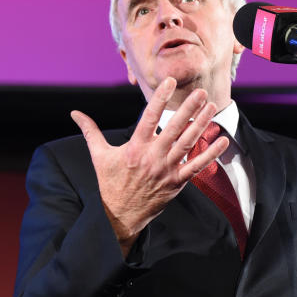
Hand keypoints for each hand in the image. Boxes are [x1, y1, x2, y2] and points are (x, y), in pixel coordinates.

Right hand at [71, 77, 229, 253]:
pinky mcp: (176, 183)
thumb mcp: (99, 156)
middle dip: (188, 109)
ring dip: (201, 124)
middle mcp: (152, 157)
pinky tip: (222, 140)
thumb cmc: (109, 183)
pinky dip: (210, 154)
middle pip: (174, 128)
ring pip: (188, 143)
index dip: (159, 98)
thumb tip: (75, 114)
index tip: (169, 81)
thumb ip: (90, 131)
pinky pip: (196, 166)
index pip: (149, 117)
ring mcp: (166, 170)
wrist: (119, 215)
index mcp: (134, 148)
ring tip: (211, 106)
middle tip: (199, 91)